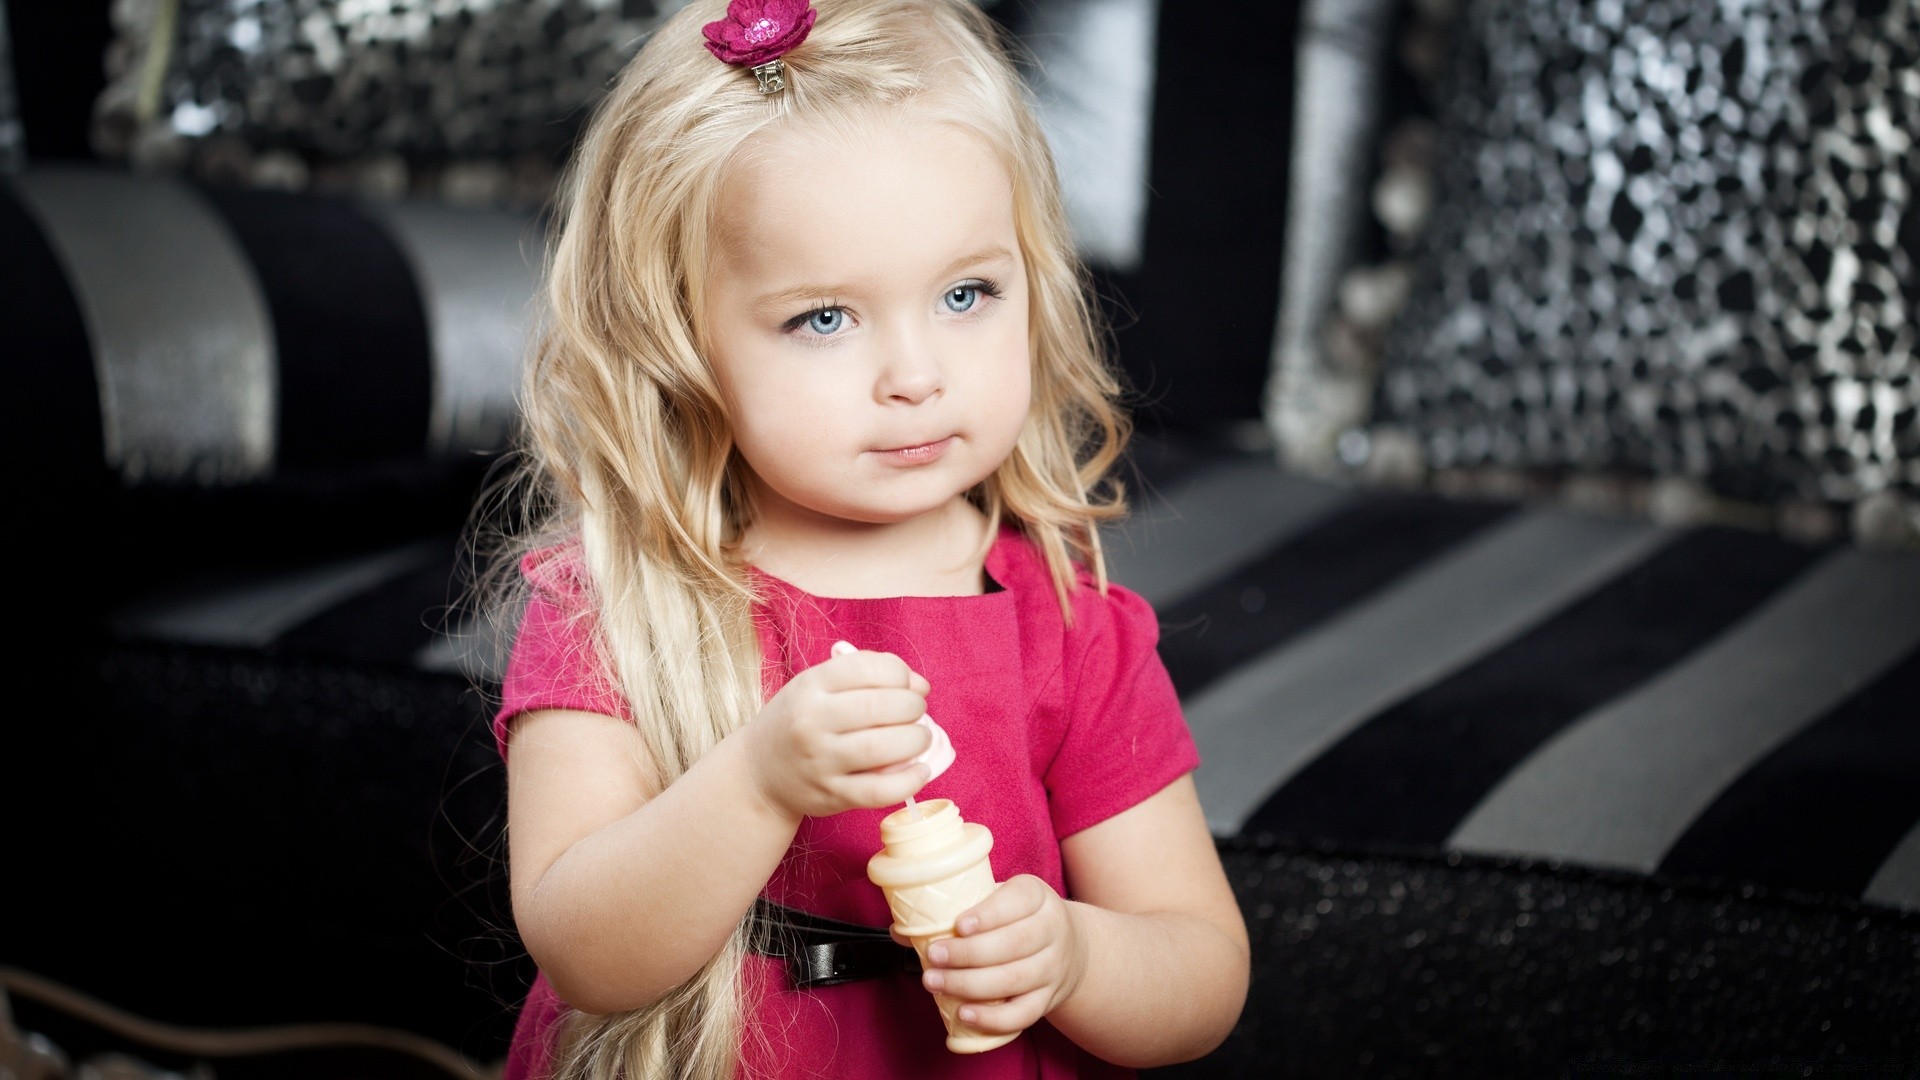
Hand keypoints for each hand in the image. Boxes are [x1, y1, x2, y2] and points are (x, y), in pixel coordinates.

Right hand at [744, 642, 932, 820]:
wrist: (758, 772)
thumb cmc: (799, 721)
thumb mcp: (818, 686)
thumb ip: (867, 675)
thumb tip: (921, 685)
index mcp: (810, 686)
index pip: (866, 668)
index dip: (899, 673)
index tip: (906, 684)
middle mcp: (811, 721)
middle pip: (878, 707)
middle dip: (912, 706)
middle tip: (916, 711)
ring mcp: (820, 761)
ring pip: (882, 748)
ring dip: (915, 740)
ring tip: (919, 737)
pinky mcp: (832, 795)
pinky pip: (879, 791)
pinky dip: (909, 781)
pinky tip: (919, 770)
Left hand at [917, 875, 1086, 1037]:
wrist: (1070, 948)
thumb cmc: (1018, 919)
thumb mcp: (997, 900)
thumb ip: (955, 909)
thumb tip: (902, 930)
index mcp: (1036, 896)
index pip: (1018, 902)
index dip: (989, 915)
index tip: (959, 925)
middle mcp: (1051, 930)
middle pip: (1014, 944)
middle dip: (968, 954)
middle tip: (933, 957)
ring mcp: (1052, 967)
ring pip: (1014, 979)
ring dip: (970, 985)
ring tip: (935, 983)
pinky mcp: (1048, 999)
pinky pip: (1023, 1014)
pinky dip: (993, 1018)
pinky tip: (964, 1014)